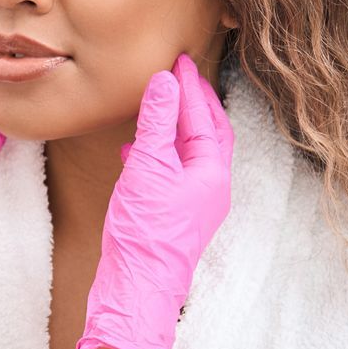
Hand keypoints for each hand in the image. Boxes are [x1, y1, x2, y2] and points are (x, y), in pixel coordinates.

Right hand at [74, 54, 232, 348]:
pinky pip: (170, 173)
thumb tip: (165, 81)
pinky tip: (134, 149)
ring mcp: (192, 204)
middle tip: (178, 74)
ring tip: (158, 103)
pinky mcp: (172, 216)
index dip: (192, 86)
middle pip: (208, 134)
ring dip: (174, 126)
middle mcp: (209, 188)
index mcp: (212, 173)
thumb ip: (157, 122)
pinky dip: (157, 153)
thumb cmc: (146, 233)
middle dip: (194, 103)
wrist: (135, 289)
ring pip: (187, 154)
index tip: (179, 59)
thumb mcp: (149, 168)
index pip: (207, 117)